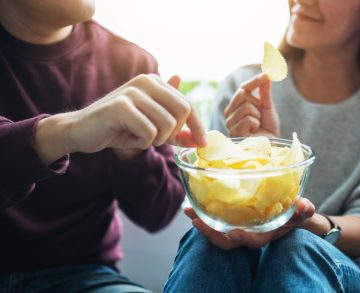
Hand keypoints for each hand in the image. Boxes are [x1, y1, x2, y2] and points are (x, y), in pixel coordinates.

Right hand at [34, 74, 205, 163]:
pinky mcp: (121, 106)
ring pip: (167, 124)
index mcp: (155, 82)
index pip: (188, 104)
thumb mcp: (152, 128)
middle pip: (183, 111)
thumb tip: (200, 138)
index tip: (202, 143)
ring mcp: (133, 92)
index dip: (198, 126)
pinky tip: (128, 138)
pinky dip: (142, 143)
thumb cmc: (118, 129)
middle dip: (174, 133)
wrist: (81, 131)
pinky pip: (149, 132)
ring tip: (139, 137)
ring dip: (156, 140)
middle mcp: (146, 81)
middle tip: (156, 139)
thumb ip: (176, 129)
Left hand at [184, 198, 314, 249]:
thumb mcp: (304, 211)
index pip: (253, 241)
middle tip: (197, 220)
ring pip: (220, 230)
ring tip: (188, 210)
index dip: (244, 239)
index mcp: (266, 233)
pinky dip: (206, 212)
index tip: (234, 233)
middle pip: (229, 241)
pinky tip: (194, 202)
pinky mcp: (235, 217)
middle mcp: (251, 233)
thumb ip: (304, 211)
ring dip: (203, 221)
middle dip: (212, 233)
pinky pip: (218, 219)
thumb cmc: (298, 212)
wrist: (294, 213)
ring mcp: (242, 226)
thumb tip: (305, 206)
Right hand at [224, 73, 279, 137]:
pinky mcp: (233, 132)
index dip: (254, 81)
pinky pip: (247, 119)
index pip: (243, 88)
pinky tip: (254, 132)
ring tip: (256, 125)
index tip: (267, 75)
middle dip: (256, 102)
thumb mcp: (267, 107)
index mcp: (237, 105)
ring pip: (246, 107)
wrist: (270, 145)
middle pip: (241, 94)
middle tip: (260, 114)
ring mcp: (230, 123)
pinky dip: (256, 124)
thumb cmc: (267, 128)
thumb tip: (267, 74)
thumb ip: (264, 92)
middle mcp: (230, 113)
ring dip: (257, 116)